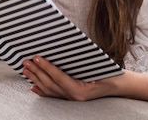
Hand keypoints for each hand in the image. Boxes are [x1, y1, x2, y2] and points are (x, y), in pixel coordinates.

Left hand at [22, 56, 147, 103]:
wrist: (122, 86)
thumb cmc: (112, 73)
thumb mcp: (99, 65)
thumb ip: (82, 61)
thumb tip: (66, 48)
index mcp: (80, 91)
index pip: (58, 78)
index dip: (46, 68)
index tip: (36, 58)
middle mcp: (74, 97)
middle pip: (51, 84)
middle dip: (36, 72)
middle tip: (25, 61)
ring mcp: (72, 99)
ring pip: (50, 90)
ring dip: (36, 79)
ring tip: (26, 69)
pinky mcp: (71, 97)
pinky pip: (54, 95)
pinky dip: (42, 90)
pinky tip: (33, 86)